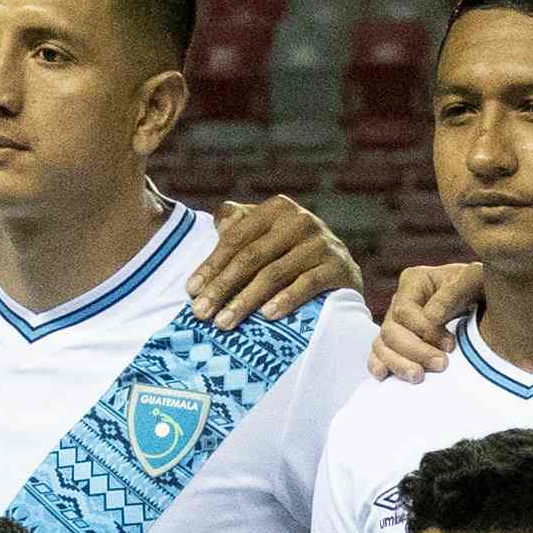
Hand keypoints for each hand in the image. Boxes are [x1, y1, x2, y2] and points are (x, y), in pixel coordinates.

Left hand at [193, 196, 360, 326]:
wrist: (341, 273)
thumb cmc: (290, 256)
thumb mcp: (265, 236)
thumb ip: (239, 227)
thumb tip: (219, 222)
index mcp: (277, 209)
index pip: (236, 238)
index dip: (211, 265)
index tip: (191, 292)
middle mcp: (300, 220)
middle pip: (252, 256)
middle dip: (222, 287)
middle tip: (201, 313)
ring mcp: (322, 243)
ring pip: (275, 273)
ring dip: (246, 300)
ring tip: (224, 323)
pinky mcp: (339, 267)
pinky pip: (307, 284)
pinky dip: (286, 300)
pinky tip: (267, 316)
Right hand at [369, 263, 482, 380]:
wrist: (485, 302)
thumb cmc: (480, 288)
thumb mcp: (474, 281)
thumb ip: (454, 293)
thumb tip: (431, 317)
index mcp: (414, 281)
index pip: (405, 310)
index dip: (425, 331)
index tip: (451, 345)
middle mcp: (399, 301)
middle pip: (391, 330)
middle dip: (414, 351)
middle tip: (441, 365)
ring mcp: (395, 323)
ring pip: (383, 345)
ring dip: (398, 363)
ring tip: (418, 377)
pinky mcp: (396, 343)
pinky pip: (379, 353)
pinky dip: (379, 364)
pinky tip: (384, 375)